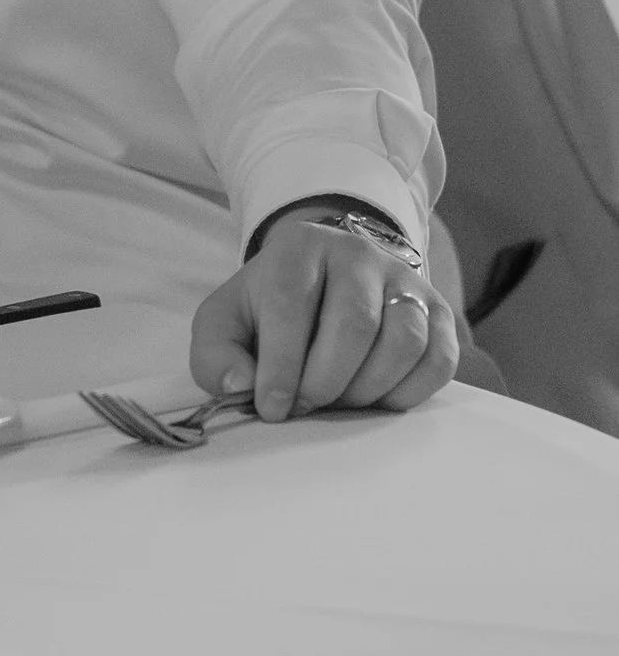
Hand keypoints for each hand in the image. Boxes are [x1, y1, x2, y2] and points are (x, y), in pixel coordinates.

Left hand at [189, 208, 460, 421]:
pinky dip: (408, 392)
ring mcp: (405, 280)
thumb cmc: (268, 309)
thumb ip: (215, 355)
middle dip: (325, 381)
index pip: (292, 304)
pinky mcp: (438, 311)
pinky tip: (377, 398)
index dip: (281, 364)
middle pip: (354, 323)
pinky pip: (440, 359)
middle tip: (307, 406)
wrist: (323, 281)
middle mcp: (358, 253)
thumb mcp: (226, 322)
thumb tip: (237, 386)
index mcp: (299, 248)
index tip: (272, 407)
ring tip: (340, 401)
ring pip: (404, 341)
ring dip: (368, 388)